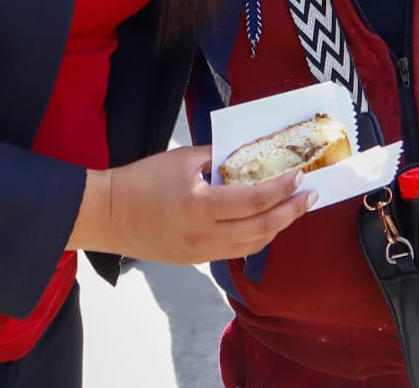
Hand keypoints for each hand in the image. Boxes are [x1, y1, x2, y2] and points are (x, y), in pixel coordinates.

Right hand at [70, 145, 313, 263]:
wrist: (107, 214)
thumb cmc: (141, 180)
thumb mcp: (183, 159)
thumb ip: (217, 158)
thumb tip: (248, 157)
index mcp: (201, 206)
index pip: (255, 199)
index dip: (283, 188)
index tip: (300, 176)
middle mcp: (204, 235)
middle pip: (262, 228)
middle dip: (291, 212)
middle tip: (311, 197)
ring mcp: (200, 252)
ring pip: (253, 245)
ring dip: (278, 227)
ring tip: (294, 210)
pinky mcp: (195, 260)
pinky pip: (235, 251)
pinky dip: (256, 238)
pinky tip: (265, 224)